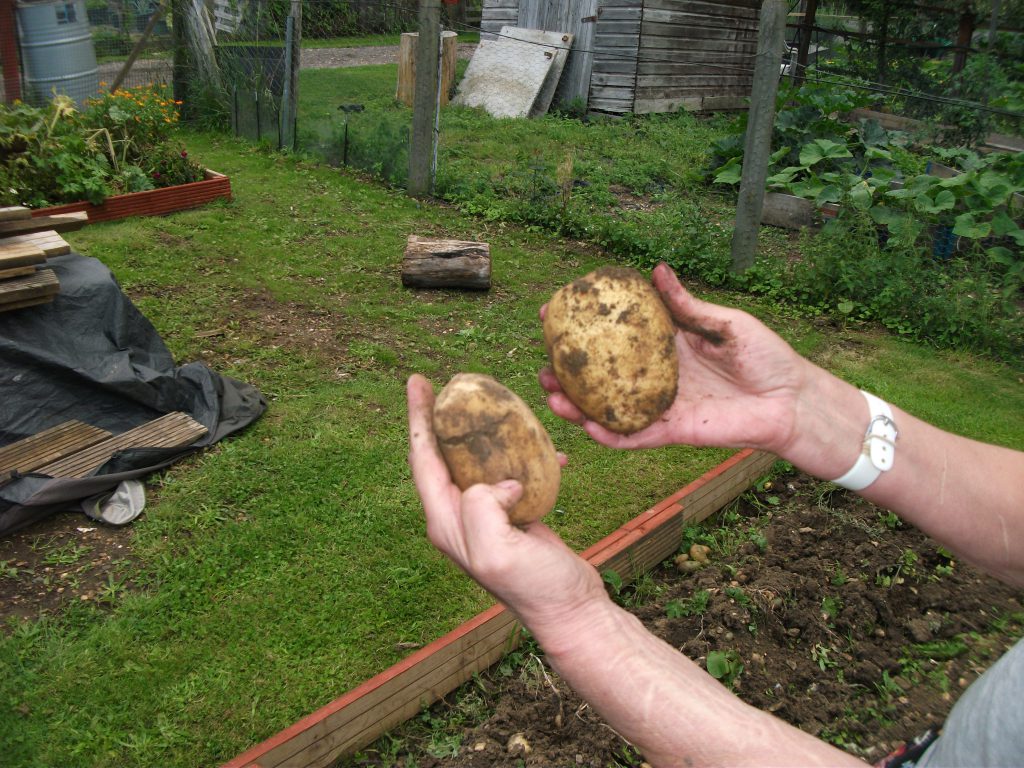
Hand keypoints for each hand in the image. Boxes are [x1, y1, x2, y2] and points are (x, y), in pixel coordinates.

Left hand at [407, 375, 605, 631]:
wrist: (571, 610)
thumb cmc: (535, 587)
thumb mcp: (498, 550)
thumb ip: (481, 509)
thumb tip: (500, 481)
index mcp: (447, 522)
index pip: (423, 459)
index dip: (417, 419)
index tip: (416, 382)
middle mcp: (459, 519)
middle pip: (443, 456)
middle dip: (442, 419)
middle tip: (449, 384)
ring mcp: (486, 519)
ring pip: (477, 462)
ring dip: (484, 434)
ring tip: (495, 407)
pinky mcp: (513, 518)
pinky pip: (510, 476)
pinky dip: (526, 459)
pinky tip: (551, 453)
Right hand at [540, 263, 812, 454]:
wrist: (792, 400)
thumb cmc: (767, 357)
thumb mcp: (727, 322)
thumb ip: (688, 305)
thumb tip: (656, 271)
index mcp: (665, 346)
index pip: (615, 336)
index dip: (583, 325)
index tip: (554, 310)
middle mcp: (654, 378)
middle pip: (600, 377)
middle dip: (566, 371)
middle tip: (543, 359)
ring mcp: (660, 407)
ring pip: (606, 409)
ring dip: (575, 406)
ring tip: (549, 394)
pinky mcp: (671, 432)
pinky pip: (632, 437)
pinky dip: (606, 435)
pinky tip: (584, 426)